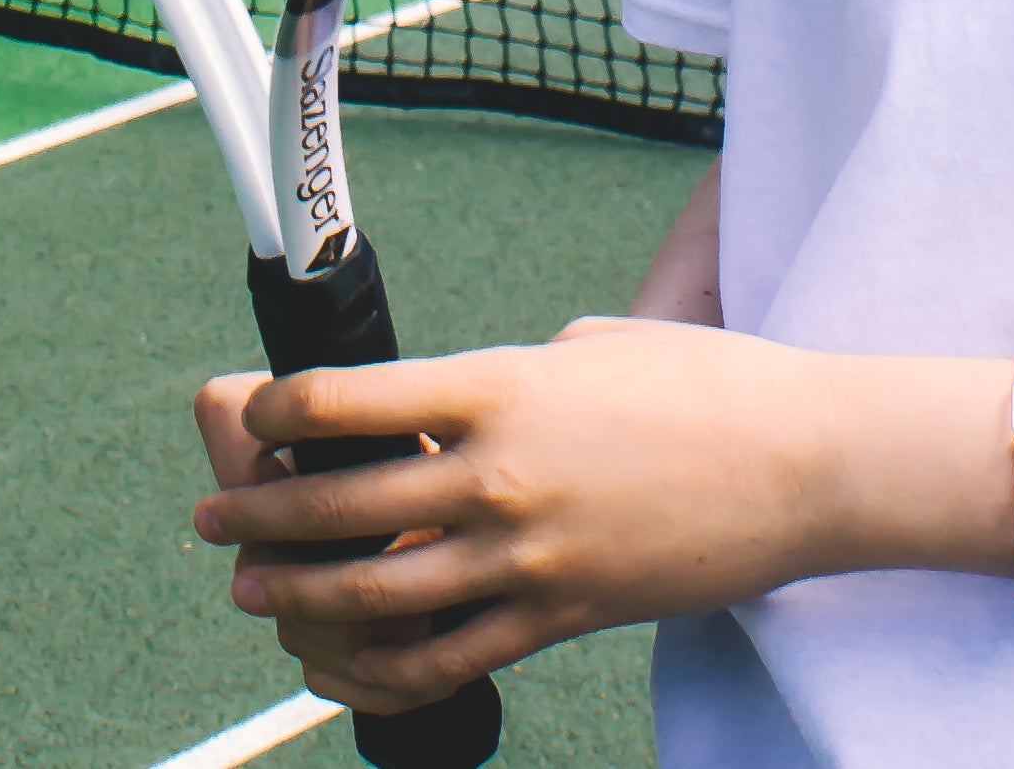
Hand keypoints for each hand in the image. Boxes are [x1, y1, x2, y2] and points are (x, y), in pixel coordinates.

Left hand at [193, 318, 841, 710]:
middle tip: (214, 518)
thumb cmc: (700, 385)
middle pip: (343, 507)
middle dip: (260, 515)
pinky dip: (379, 668)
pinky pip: (447, 657)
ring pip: (378, 594)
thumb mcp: (588, 346)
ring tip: (256, 590)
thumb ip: (505, 378)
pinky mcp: (559, 617)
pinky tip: (340, 659)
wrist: (800, 465)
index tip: (254, 414)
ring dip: (300, 596)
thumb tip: (442, 405)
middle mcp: (499, 474)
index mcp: (501, 386)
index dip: (281, 410)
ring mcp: (528, 556)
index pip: (352, 400)